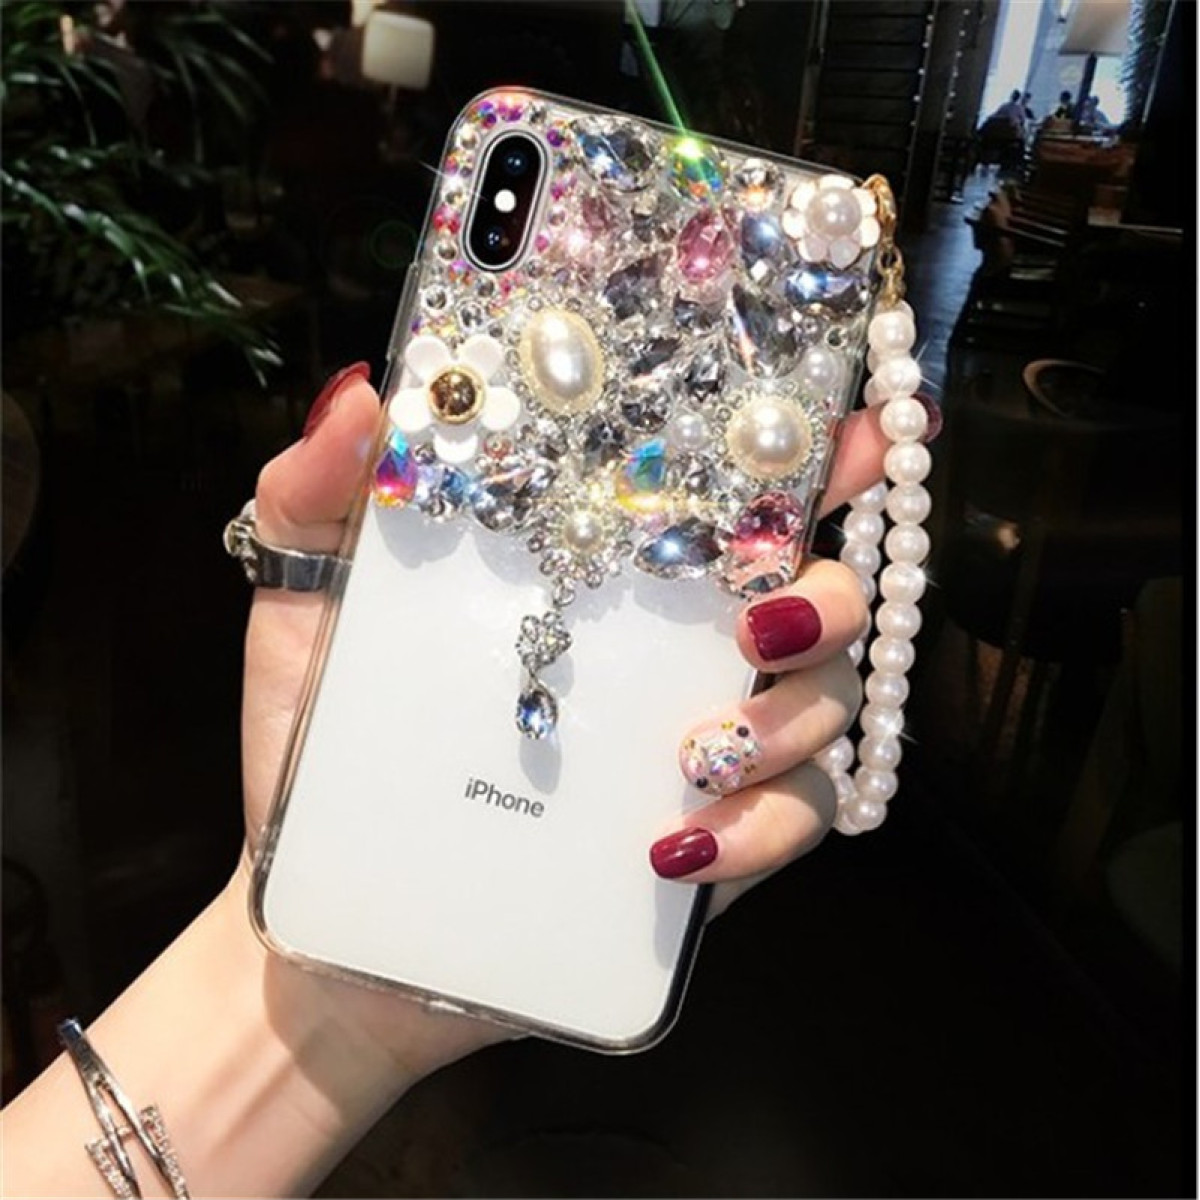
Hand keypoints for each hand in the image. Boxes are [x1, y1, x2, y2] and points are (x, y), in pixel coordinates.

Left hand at [235, 366, 886, 1063]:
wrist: (350, 924)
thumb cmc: (333, 757)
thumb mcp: (309, 617)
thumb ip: (317, 501)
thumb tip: (361, 398)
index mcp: (609, 576)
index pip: (730, 497)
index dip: (807, 455)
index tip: (847, 428)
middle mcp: (677, 651)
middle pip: (823, 595)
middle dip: (827, 595)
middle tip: (757, 620)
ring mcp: (707, 750)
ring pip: (829, 706)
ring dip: (794, 717)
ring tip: (697, 751)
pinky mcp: (715, 848)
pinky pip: (794, 826)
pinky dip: (759, 827)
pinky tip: (672, 847)